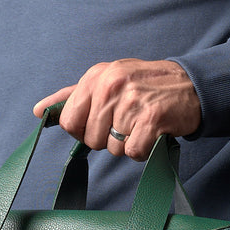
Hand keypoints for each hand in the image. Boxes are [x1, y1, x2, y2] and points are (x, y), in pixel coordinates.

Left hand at [34, 58, 201, 159]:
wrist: (190, 85)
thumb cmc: (144, 85)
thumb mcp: (107, 80)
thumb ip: (72, 96)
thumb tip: (39, 110)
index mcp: (96, 76)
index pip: (69, 121)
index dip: (83, 131)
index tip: (100, 123)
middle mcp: (111, 86)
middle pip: (91, 139)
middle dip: (107, 138)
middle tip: (127, 121)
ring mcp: (131, 102)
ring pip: (112, 148)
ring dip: (127, 143)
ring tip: (142, 123)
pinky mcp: (151, 120)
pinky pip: (133, 153)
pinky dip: (144, 149)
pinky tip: (152, 133)